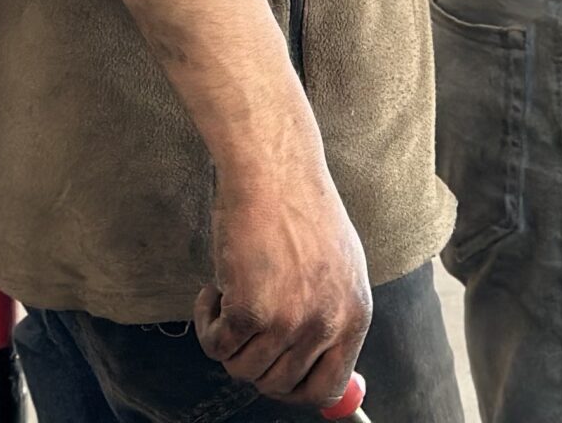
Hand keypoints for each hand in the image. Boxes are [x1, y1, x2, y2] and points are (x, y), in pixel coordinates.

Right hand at [193, 155, 372, 410]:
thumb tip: (325, 379)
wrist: (274, 171)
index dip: (294, 390)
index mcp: (354, 315)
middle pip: (278, 385)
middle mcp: (328, 324)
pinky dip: (207, 321)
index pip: (327, 388)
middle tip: (243, 324)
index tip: (272, 375)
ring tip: (231, 293)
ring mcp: (292, 321)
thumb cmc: (300, 211)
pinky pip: (216, 345)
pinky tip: (216, 286)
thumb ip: (332, 319)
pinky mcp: (252, 310)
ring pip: (243, 369)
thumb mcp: (339, 268)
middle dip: (252, 360)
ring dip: (227, 337)